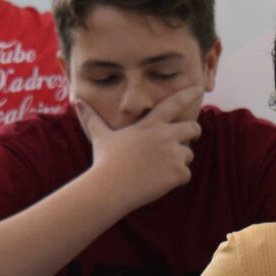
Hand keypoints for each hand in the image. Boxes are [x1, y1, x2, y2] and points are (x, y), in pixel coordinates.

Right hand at [75, 85, 201, 211]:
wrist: (110, 188)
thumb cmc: (105, 161)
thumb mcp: (100, 136)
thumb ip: (91, 117)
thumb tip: (76, 101)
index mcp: (150, 124)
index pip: (174, 103)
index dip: (188, 94)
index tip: (199, 88)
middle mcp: (166, 136)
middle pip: (193, 128)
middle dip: (192, 133)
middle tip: (182, 142)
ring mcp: (174, 154)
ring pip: (189, 155)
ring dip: (179, 161)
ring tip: (157, 169)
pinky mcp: (178, 173)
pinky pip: (186, 175)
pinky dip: (176, 179)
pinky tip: (158, 182)